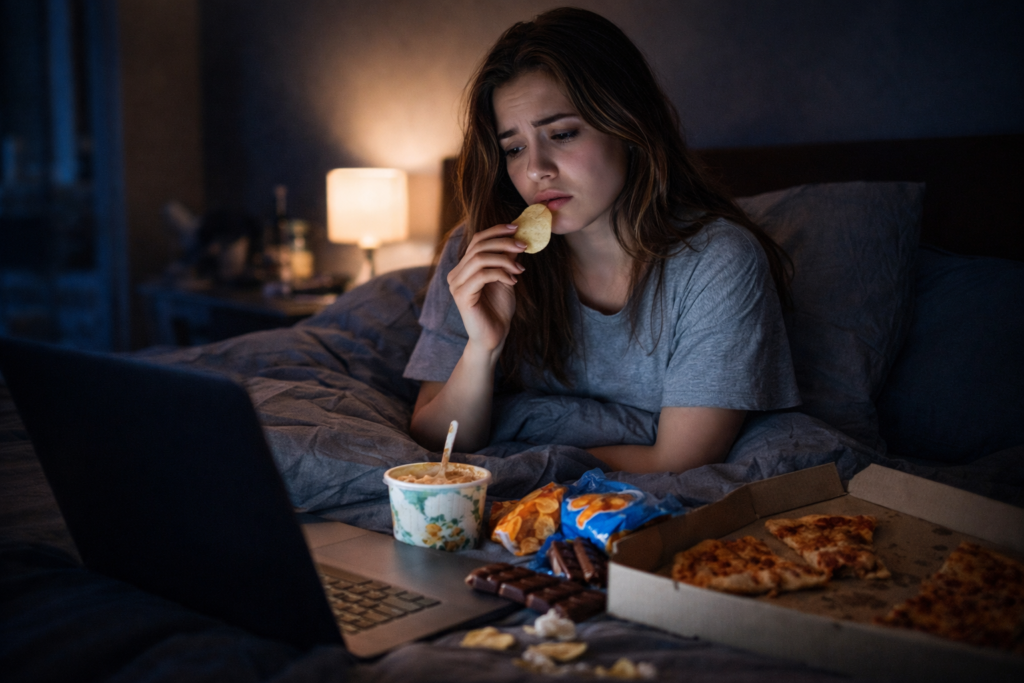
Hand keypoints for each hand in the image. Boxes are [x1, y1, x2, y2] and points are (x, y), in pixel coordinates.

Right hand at [446, 224, 526, 354]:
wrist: (494, 336)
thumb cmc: (498, 309)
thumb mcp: (506, 278)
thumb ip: (507, 259)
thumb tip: (517, 237)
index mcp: (464, 268)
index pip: (477, 240)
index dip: (496, 231)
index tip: (517, 227)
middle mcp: (456, 274)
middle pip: (478, 246)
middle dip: (504, 243)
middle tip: (523, 246)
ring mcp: (456, 285)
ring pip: (480, 259)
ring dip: (504, 260)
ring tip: (520, 269)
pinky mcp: (462, 296)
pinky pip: (482, 275)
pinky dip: (501, 274)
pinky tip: (513, 281)